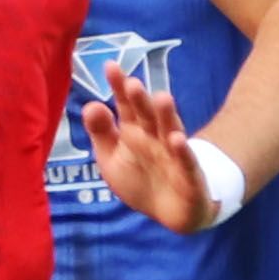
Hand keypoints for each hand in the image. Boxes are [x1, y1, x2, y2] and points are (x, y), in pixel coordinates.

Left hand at [82, 65, 219, 232]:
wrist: (171, 213)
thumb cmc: (140, 179)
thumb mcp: (112, 158)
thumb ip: (101, 133)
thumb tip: (90, 105)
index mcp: (134, 131)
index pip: (126, 105)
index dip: (119, 87)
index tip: (110, 66)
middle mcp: (155, 137)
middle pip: (147, 115)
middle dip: (141, 100)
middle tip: (133, 84)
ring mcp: (173, 153)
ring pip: (170, 130)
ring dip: (166, 116)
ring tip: (162, 98)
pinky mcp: (189, 174)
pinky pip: (185, 161)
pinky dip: (182, 151)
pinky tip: (177, 140)